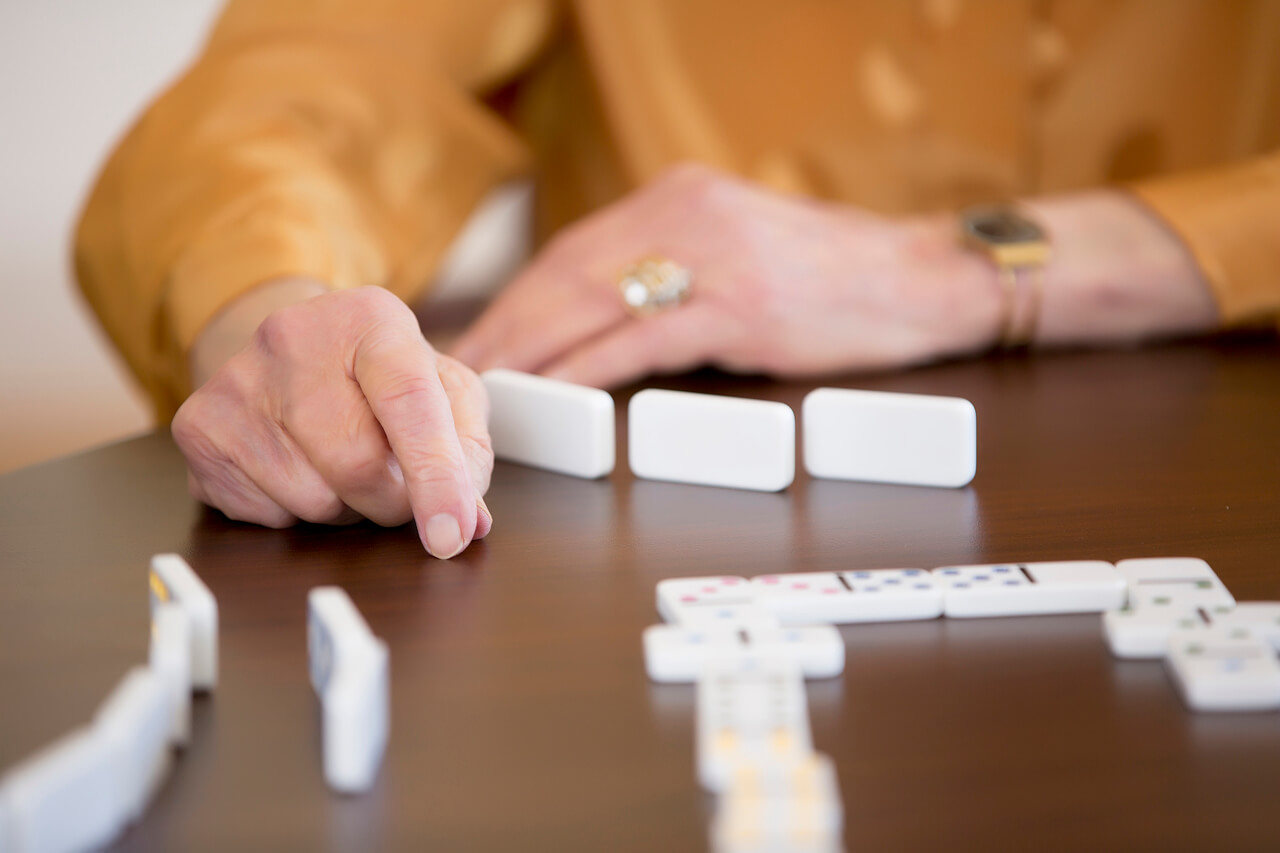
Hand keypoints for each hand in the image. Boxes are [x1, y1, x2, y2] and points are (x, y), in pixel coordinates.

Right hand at [173, 286, 492, 557]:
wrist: (292, 348)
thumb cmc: (380, 376)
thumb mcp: (443, 389)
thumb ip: (468, 449)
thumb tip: (469, 521)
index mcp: (371, 320)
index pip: (410, 402)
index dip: (436, 477)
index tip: (452, 535)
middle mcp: (293, 339)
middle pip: (358, 466)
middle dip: (393, 500)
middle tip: (398, 487)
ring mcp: (236, 384)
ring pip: (313, 500)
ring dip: (347, 508)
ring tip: (344, 465)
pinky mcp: (199, 429)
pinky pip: (267, 515)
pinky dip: (298, 513)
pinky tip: (301, 469)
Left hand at [450, 164, 1004, 386]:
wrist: (924, 278)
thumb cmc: (832, 276)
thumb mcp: (739, 247)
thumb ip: (672, 267)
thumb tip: (597, 319)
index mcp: (680, 196)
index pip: (573, 251)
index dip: (518, 299)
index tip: (481, 337)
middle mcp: (688, 213)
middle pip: (566, 274)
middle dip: (508, 327)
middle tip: (461, 372)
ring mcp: (714, 257)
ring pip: (592, 303)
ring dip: (531, 351)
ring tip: (488, 389)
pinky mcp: (740, 306)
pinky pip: (641, 341)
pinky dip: (586, 369)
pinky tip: (552, 392)